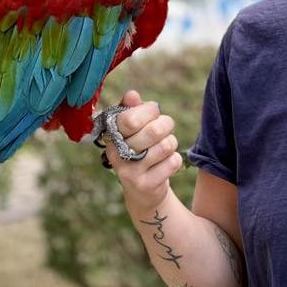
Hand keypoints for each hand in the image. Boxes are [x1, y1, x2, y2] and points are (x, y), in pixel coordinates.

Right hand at [104, 90, 183, 210]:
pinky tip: (165, 163)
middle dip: (166, 124)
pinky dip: (174, 159)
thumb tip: (132, 95)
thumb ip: (132, 109)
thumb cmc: (138, 150)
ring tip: (163, 147)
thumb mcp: (132, 129)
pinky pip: (173, 162)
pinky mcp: (146, 185)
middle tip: (164, 128)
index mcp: (111, 135)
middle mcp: (116, 154)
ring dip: (170, 143)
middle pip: (154, 131)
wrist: (142, 191)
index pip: (130, 118)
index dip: (149, 110)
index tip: (154, 110)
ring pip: (166, 145)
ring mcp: (130, 172)